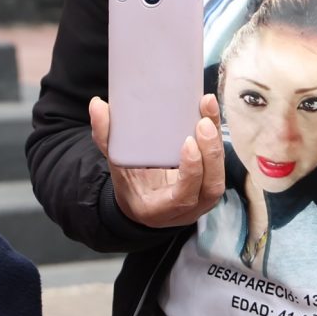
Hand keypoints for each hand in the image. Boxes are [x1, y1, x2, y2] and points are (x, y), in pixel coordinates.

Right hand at [90, 94, 223, 227]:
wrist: (143, 202)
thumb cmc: (129, 183)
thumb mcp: (115, 165)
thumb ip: (105, 137)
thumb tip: (96, 104)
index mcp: (160, 210)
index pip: (183, 197)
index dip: (191, 172)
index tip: (187, 143)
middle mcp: (187, 210)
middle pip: (210, 187)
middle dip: (211, 153)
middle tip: (203, 122)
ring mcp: (202, 200)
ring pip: (219, 176)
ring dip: (217, 144)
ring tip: (209, 111)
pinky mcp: (210, 184)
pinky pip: (220, 166)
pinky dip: (218, 140)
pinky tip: (212, 114)